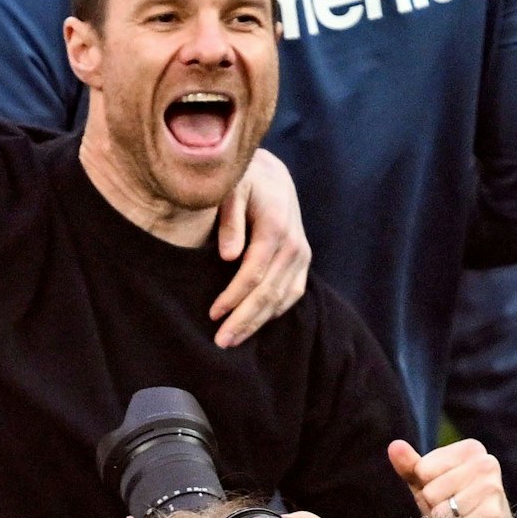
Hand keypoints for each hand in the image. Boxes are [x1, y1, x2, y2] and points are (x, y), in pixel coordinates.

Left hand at [210, 149, 311, 346]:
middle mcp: (294, 244)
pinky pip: (293, 293)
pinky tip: (256, 323)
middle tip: (221, 342)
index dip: (233, 297)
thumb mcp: (232, 189)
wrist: (271, 175)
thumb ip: (228, 220)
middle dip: (244, 320)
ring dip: (258, 322)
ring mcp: (301, 254)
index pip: (253, 273)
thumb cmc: (243, 181)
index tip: (213, 314)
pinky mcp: (303, 261)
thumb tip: (227, 255)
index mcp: (275, 226)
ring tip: (233, 339)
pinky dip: (275, 311)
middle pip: (269, 292)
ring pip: (282, 298)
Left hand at [387, 438, 510, 517]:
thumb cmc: (451, 501)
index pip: (423, 468)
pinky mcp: (495, 514)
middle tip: (451, 507)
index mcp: (471, 449)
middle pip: (432, 490)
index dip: (426, 484)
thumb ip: (409, 464)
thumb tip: (394, 445)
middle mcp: (487, 463)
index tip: (443, 488)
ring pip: (442, 510)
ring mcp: (493, 488)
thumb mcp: (426, 482)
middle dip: (435, 503)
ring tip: (459, 517)